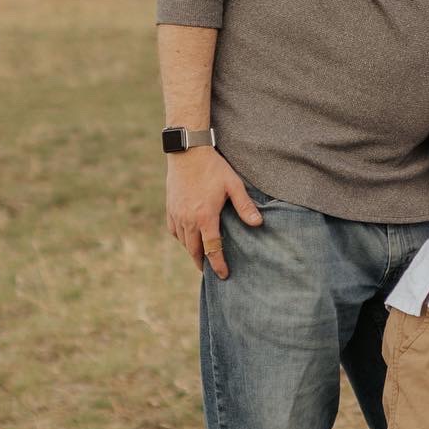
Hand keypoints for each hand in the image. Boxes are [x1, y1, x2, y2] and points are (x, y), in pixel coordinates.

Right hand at [165, 146, 261, 278]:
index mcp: (205, 217)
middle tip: (211, 271)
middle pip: (194, 250)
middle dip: (203, 263)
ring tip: (202, 257)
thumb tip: (258, 224)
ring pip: (183, 242)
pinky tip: (188, 239)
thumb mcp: (234, 185)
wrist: (187, 153)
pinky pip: (174, 231)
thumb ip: (245, 206)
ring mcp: (177, 215)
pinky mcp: (170, 208)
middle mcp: (188, 220)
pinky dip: (182, 239)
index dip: (218, 264)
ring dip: (192, 252)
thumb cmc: (214, 168)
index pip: (212, 249)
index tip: (223, 275)